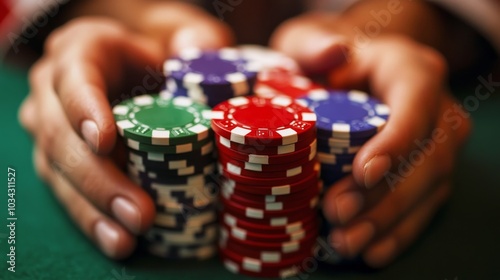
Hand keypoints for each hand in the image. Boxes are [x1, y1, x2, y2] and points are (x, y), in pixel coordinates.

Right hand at [19, 3, 231, 258]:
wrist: (146, 69)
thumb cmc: (163, 51)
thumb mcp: (184, 34)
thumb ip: (196, 37)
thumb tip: (195, 53)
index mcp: (83, 50)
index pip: (74, 75)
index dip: (84, 106)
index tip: (105, 140)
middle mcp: (56, 91)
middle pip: (60, 134)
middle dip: (97, 177)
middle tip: (138, 212)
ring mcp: (55, 128)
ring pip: (58, 171)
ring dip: (92, 208)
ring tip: (126, 238)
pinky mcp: (63, 161)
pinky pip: (68, 192)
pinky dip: (92, 218)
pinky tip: (118, 241)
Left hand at [271, 12, 470, 266]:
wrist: (345, 76)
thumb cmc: (323, 60)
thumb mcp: (308, 41)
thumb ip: (315, 44)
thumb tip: (335, 52)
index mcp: (412, 71)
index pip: (417, 105)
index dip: (396, 141)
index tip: (363, 173)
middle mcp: (437, 110)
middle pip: (426, 158)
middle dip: (385, 195)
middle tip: (338, 215)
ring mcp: (438, 145)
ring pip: (428, 190)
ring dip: (388, 222)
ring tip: (347, 243)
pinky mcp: (429, 174)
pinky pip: (423, 208)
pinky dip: (397, 233)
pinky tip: (372, 252)